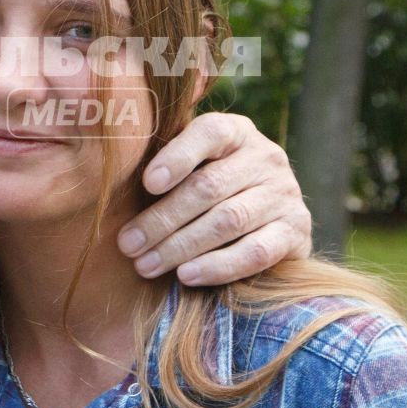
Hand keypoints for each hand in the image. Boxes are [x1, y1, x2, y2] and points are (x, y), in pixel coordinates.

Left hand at [116, 112, 310, 286]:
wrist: (271, 224)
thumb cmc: (210, 190)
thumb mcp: (192, 166)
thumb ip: (162, 161)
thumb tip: (110, 169)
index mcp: (236, 132)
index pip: (209, 133)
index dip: (177, 156)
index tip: (147, 183)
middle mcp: (266, 157)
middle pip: (209, 186)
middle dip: (162, 218)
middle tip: (127, 244)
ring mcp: (285, 194)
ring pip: (227, 220)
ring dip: (180, 246)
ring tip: (145, 265)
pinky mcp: (296, 232)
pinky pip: (255, 252)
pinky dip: (218, 266)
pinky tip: (186, 275)